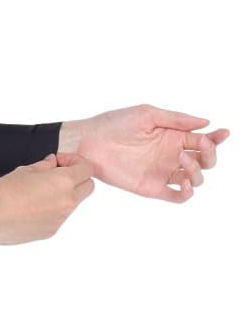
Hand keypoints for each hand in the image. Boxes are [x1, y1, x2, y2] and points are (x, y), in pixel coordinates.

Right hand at [0, 153, 94, 245]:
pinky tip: (30, 207)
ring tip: (37, 192)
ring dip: (63, 195)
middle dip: (76, 179)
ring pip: (73, 203)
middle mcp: (68, 202)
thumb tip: (53, 163)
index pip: (87, 169)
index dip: (75, 161)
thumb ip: (45, 166)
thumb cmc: (4, 191)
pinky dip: (51, 210)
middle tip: (55, 175)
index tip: (59, 162)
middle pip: (88, 187)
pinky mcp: (52, 231)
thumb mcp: (26, 170)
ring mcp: (61, 219)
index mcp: (63, 182)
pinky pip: (59, 217)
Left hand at [59, 105, 229, 201]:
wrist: (88, 141)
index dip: (216, 139)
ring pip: (195, 179)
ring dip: (198, 172)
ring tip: (183, 159)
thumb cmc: (113, 123)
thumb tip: (205, 123)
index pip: (202, 140)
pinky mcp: (152, 187)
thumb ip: (176, 119)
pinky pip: (178, 197)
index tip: (223, 134)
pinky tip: (184, 184)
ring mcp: (162, 172)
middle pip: (205, 161)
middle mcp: (170, 155)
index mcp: (172, 136)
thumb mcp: (147, 114)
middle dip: (210, 155)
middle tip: (200, 147)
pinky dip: (187, 194)